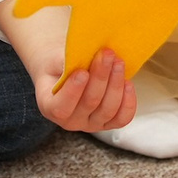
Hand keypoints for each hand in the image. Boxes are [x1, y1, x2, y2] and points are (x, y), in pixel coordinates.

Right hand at [0, 6, 137, 132]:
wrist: (67, 69)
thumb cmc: (59, 62)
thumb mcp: (55, 58)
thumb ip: (66, 61)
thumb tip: (85, 56)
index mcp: (49, 107)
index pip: (61, 107)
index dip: (73, 91)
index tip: (82, 72)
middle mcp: (70, 121)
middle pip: (90, 103)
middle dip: (100, 76)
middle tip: (107, 54)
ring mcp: (90, 124)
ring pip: (108, 110)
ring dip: (115, 84)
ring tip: (118, 62)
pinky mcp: (108, 122)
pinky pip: (122, 118)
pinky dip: (128, 101)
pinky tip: (128, 83)